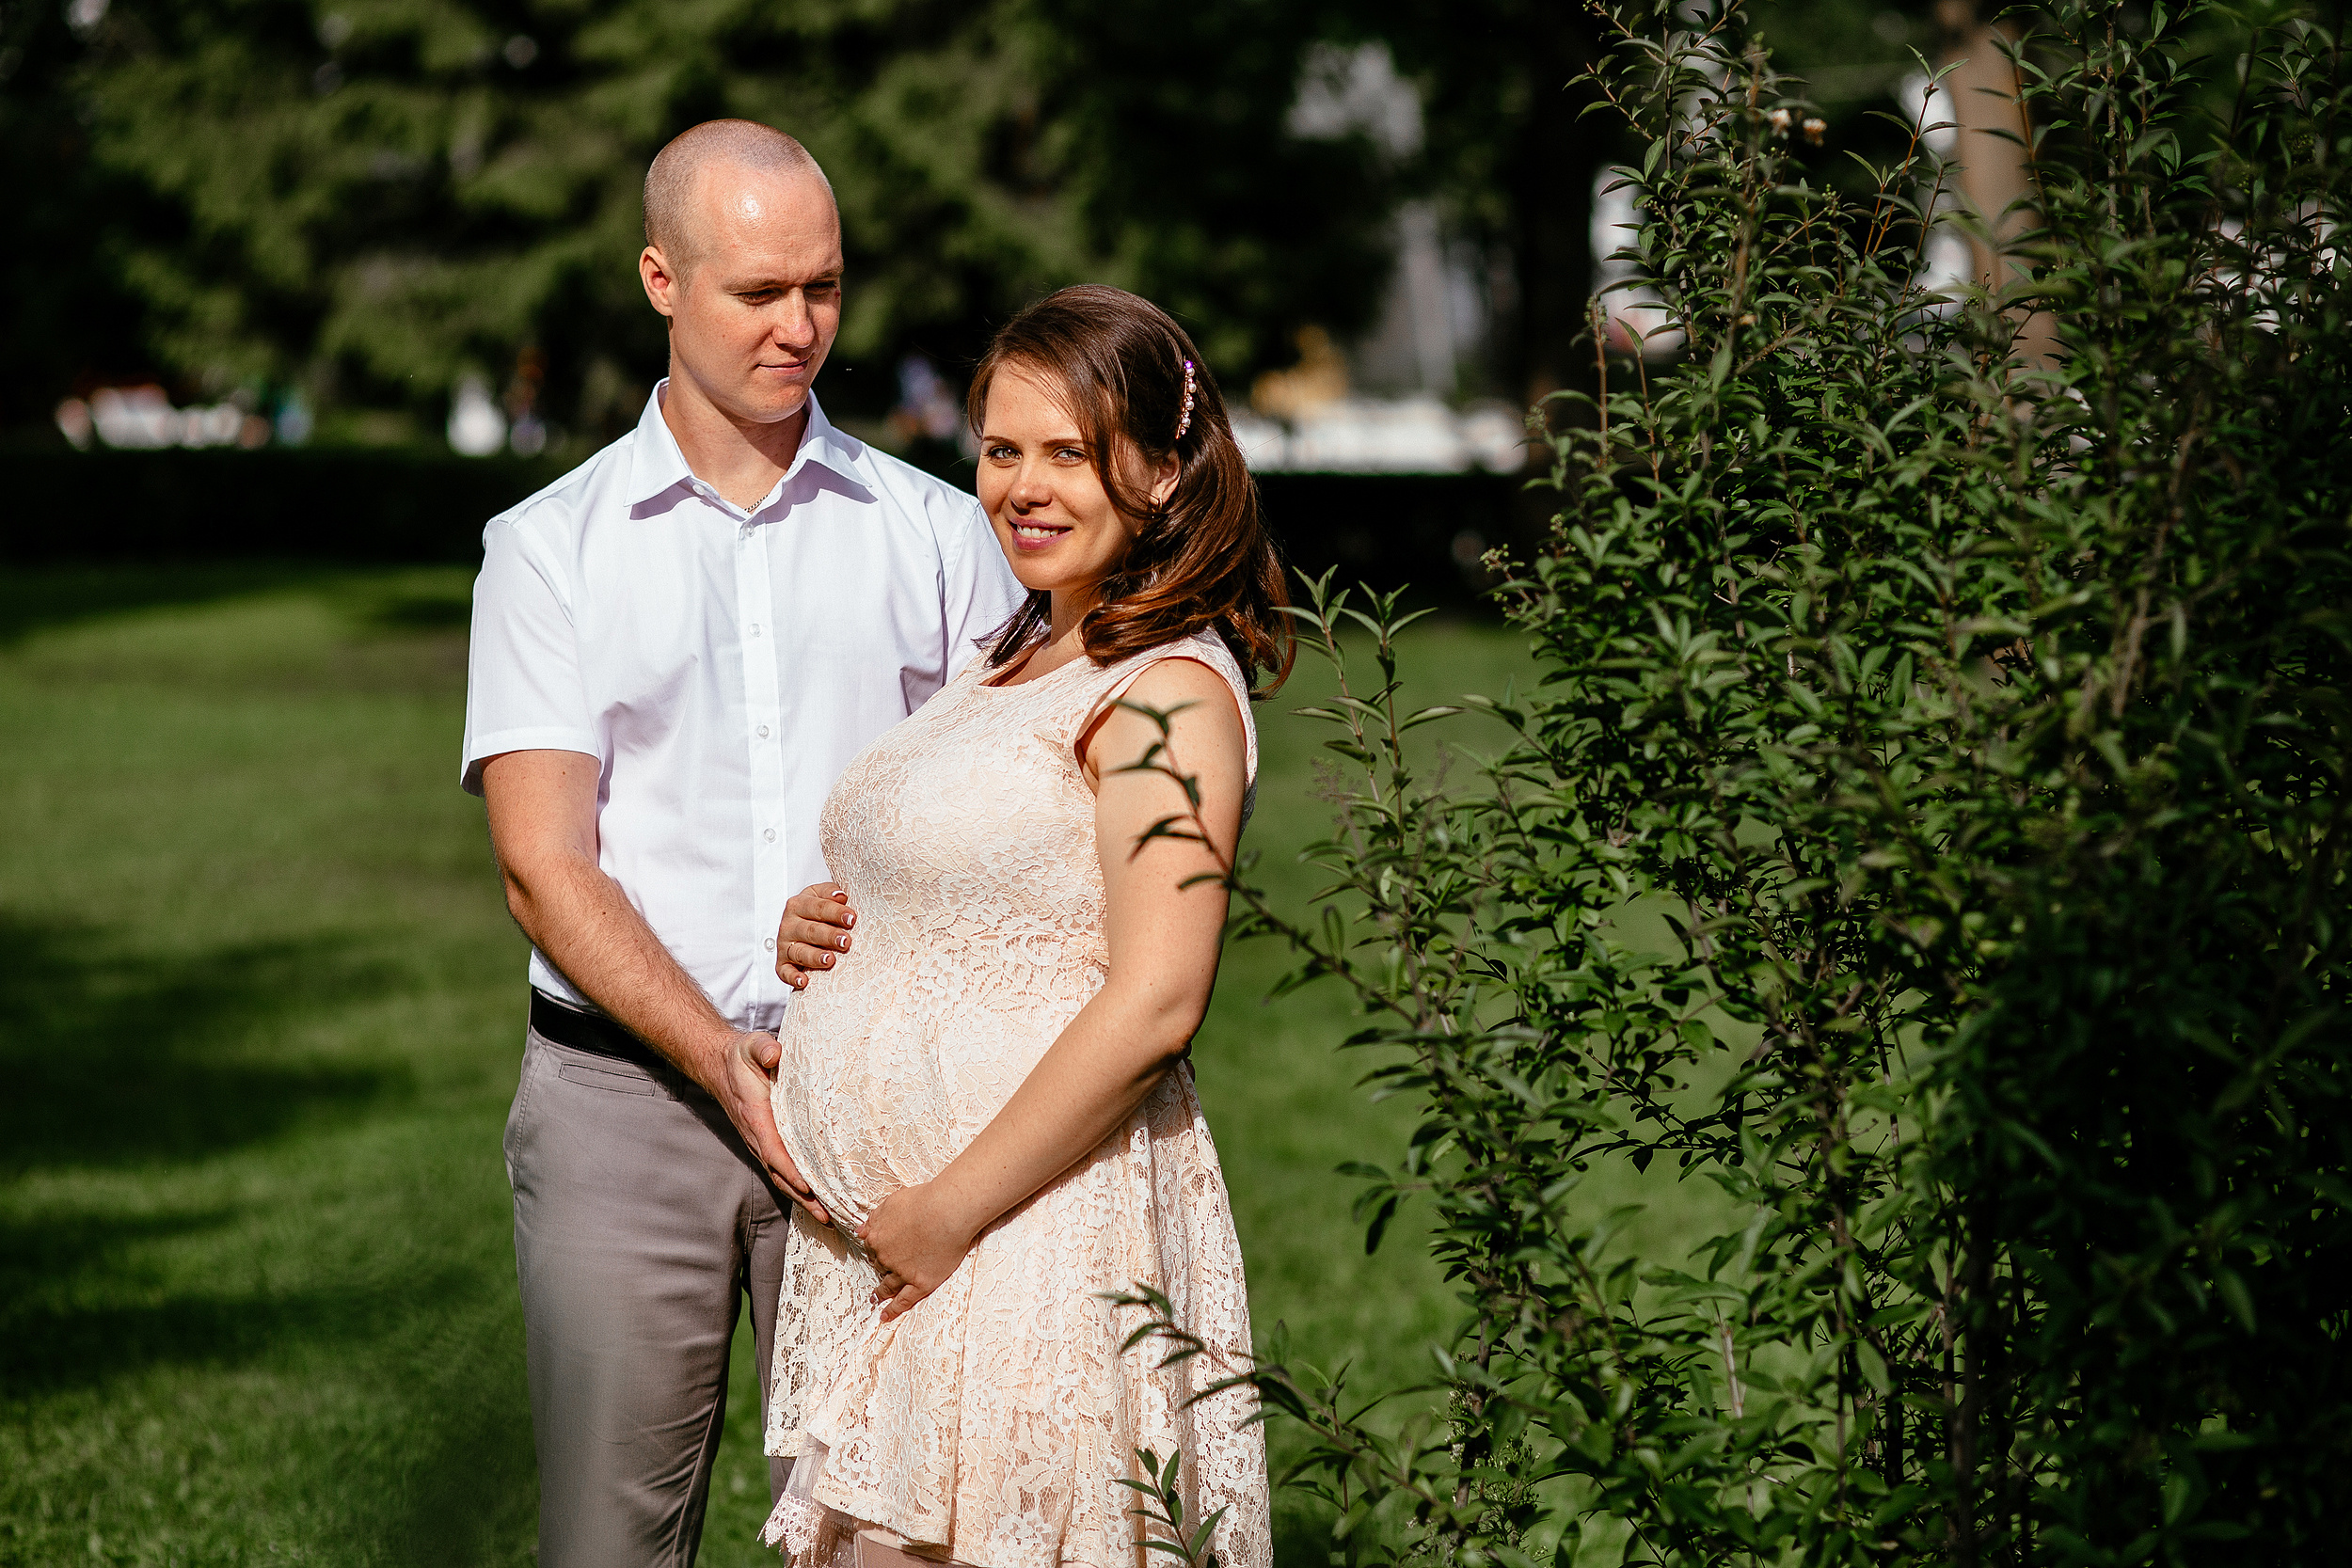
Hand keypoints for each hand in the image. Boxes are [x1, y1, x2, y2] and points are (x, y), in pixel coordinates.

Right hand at [712, 1029, 831, 1226]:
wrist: (721, 1064)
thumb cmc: (742, 1056)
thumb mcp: (752, 1045)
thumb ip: (763, 1048)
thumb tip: (774, 1054)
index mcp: (756, 1117)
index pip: (774, 1150)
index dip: (791, 1170)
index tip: (808, 1188)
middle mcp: (757, 1136)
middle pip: (780, 1174)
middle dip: (802, 1196)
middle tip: (826, 1216)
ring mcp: (761, 1142)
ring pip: (781, 1177)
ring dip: (803, 1198)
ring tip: (827, 1218)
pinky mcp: (767, 1143)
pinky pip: (782, 1170)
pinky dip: (799, 1187)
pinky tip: (816, 1199)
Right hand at [776, 883, 856, 989]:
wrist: (801, 924)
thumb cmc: (818, 911)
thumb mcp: (822, 896)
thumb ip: (830, 892)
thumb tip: (841, 896)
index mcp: (799, 904)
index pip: (818, 907)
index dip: (835, 912)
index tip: (852, 918)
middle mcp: (789, 924)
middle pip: (810, 930)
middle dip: (829, 936)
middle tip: (846, 941)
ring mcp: (784, 945)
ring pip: (799, 951)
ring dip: (814, 956)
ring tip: (830, 960)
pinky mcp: (782, 963)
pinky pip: (784, 972)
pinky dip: (793, 977)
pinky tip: (804, 981)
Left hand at [857, 1182, 978, 1320]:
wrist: (947, 1210)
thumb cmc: (923, 1200)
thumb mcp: (891, 1202)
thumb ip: (874, 1218)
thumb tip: (859, 1231)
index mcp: (876, 1237)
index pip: (872, 1247)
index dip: (877, 1249)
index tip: (880, 1252)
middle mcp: (886, 1257)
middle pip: (880, 1265)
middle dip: (882, 1267)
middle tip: (883, 1272)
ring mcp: (902, 1272)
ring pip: (888, 1285)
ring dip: (881, 1292)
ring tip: (876, 1298)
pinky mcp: (921, 1283)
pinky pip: (904, 1300)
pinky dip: (893, 1310)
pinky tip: (885, 1317)